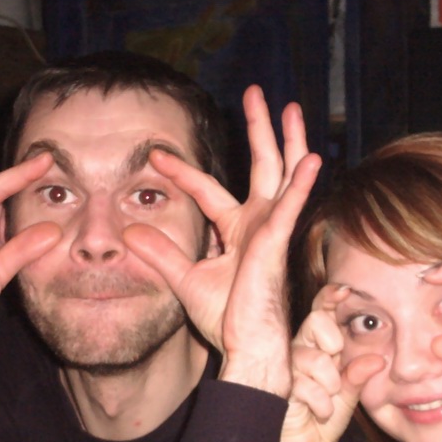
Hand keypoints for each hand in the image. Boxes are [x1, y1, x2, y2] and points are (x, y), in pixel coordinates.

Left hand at [122, 86, 320, 396]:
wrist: (247, 348)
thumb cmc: (226, 319)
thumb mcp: (184, 279)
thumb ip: (160, 253)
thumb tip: (129, 232)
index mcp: (237, 231)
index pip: (207, 189)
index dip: (180, 171)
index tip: (154, 156)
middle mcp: (258, 224)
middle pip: (262, 166)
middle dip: (259, 129)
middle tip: (255, 93)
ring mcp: (272, 230)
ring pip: (282, 175)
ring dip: (287, 140)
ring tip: (289, 107)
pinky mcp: (278, 244)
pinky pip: (289, 207)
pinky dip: (301, 183)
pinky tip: (311, 158)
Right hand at [275, 285, 382, 441]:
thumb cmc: (324, 418)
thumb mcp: (349, 394)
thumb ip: (359, 375)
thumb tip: (376, 361)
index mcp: (319, 345)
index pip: (322, 312)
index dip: (331, 298)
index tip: (345, 290)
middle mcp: (301, 349)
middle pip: (315, 322)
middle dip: (332, 342)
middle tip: (336, 365)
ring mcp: (287, 366)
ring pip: (311, 355)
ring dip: (327, 381)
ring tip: (330, 401)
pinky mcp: (277, 385)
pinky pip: (302, 383)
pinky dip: (319, 401)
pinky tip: (321, 412)